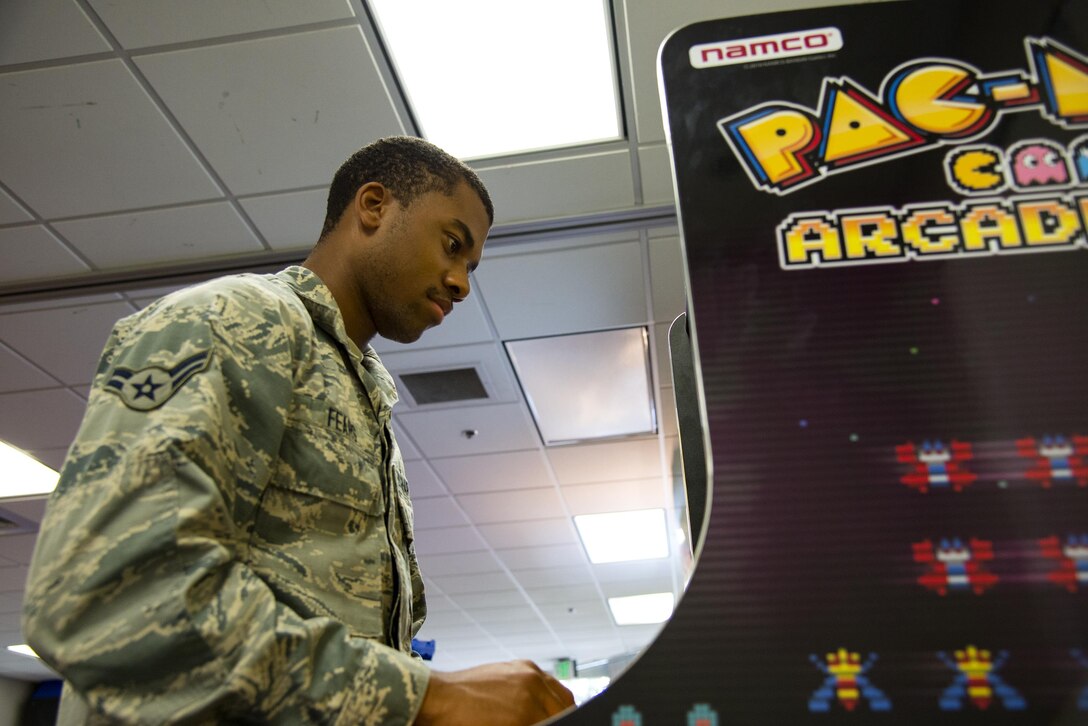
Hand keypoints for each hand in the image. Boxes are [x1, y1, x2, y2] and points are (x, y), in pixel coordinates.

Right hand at [415, 659, 575, 725]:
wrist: (436, 697)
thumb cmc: (460, 693)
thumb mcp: (497, 680)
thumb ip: (521, 690)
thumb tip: (538, 709)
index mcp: (529, 671)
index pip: (562, 696)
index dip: (562, 712)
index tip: (559, 720)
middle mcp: (533, 681)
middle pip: (563, 709)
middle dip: (558, 720)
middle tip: (549, 725)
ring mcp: (529, 700)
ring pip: (554, 719)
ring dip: (545, 724)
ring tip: (524, 725)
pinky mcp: (522, 718)